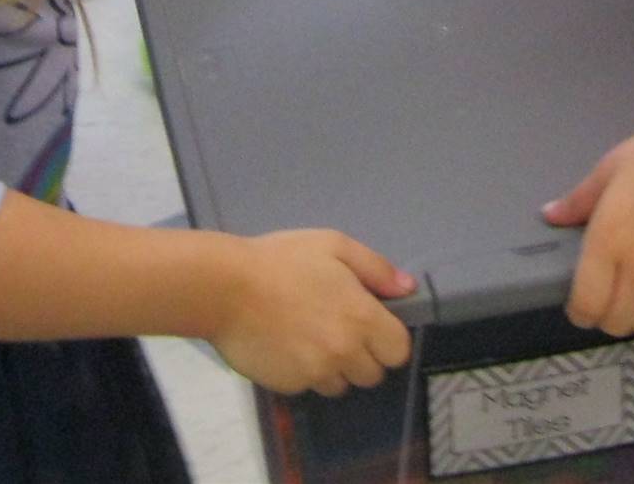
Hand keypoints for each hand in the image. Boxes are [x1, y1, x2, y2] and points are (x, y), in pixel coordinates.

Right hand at [210, 230, 415, 396]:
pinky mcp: (290, 386)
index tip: (373, 325)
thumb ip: (376, 269)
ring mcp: (316, 373)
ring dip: (335, 367)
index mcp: (361, 318)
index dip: (389, 339)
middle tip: (339, 326)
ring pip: (341, 384)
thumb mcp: (334, 246)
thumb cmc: (281, 260)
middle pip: (373, 374)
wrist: (226, 288)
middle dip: (363, 355)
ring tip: (311, 334)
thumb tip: (408, 288)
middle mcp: (344, 352)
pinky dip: (306, 371)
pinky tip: (288, 344)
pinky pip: (310, 386)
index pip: (398, 352)